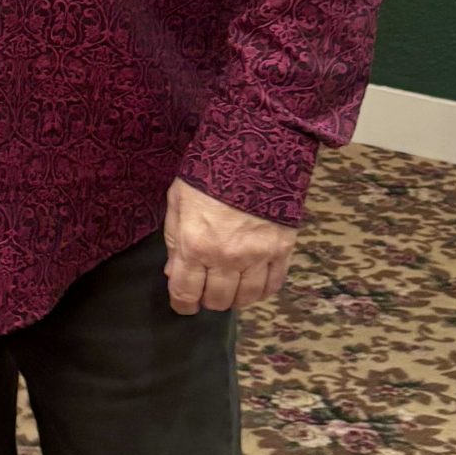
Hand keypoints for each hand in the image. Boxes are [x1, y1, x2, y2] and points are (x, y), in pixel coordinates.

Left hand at [163, 179, 297, 314]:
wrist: (253, 149)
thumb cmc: (208, 173)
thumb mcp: (179, 202)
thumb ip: (175, 240)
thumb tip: (173, 272)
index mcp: (195, 244)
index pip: (185, 293)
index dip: (182, 304)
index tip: (183, 305)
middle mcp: (226, 257)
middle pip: (216, 300)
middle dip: (207, 299)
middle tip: (206, 289)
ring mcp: (257, 255)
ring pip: (246, 298)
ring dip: (235, 298)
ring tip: (230, 287)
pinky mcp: (282, 249)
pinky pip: (273, 285)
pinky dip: (262, 290)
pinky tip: (254, 282)